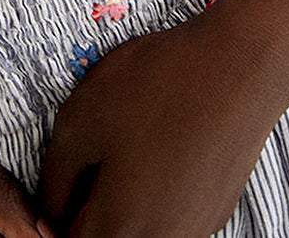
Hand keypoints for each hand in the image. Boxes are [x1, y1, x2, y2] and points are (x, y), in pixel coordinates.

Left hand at [35, 5, 284, 236]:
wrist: (239, 67)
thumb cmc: (156, 87)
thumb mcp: (79, 122)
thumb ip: (55, 180)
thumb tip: (49, 212)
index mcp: (122, 230)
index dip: (56, 212)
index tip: (60, 178)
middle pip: (107, 237)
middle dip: (87, 208)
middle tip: (87, 157)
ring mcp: (194, 230)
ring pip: (138, 229)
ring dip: (121, 202)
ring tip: (122, 147)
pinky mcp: (215, 210)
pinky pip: (169, 216)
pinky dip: (153, 193)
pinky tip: (156, 146)